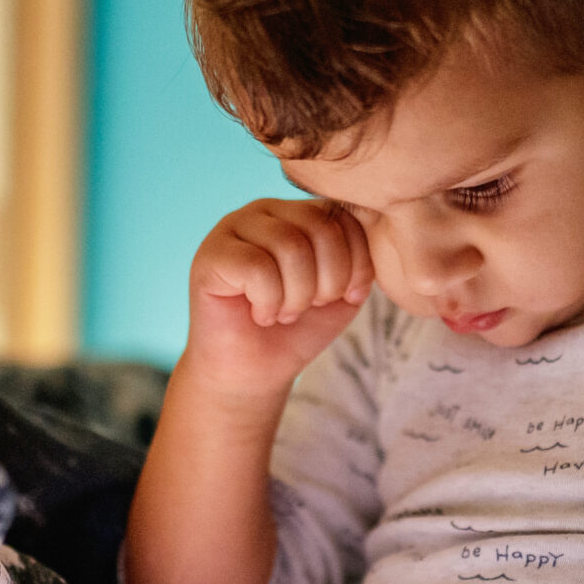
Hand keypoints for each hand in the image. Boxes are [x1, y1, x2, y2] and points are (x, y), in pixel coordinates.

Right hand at [183, 198, 375, 399]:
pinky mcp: (211, 255)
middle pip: (320, 227)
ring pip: (289, 246)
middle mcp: (266, 210)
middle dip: (327, 282)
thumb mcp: (343, 291)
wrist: (255, 373)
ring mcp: (234, 228)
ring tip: (284, 313)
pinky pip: (256, 267)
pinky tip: (260, 314)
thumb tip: (372, 227)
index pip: (345, 217)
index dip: (355, 264)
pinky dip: (269, 302)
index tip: (340, 297)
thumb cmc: (297, 330)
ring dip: (297, 296)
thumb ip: (359, 257)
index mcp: (300, 212)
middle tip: (307, 308)